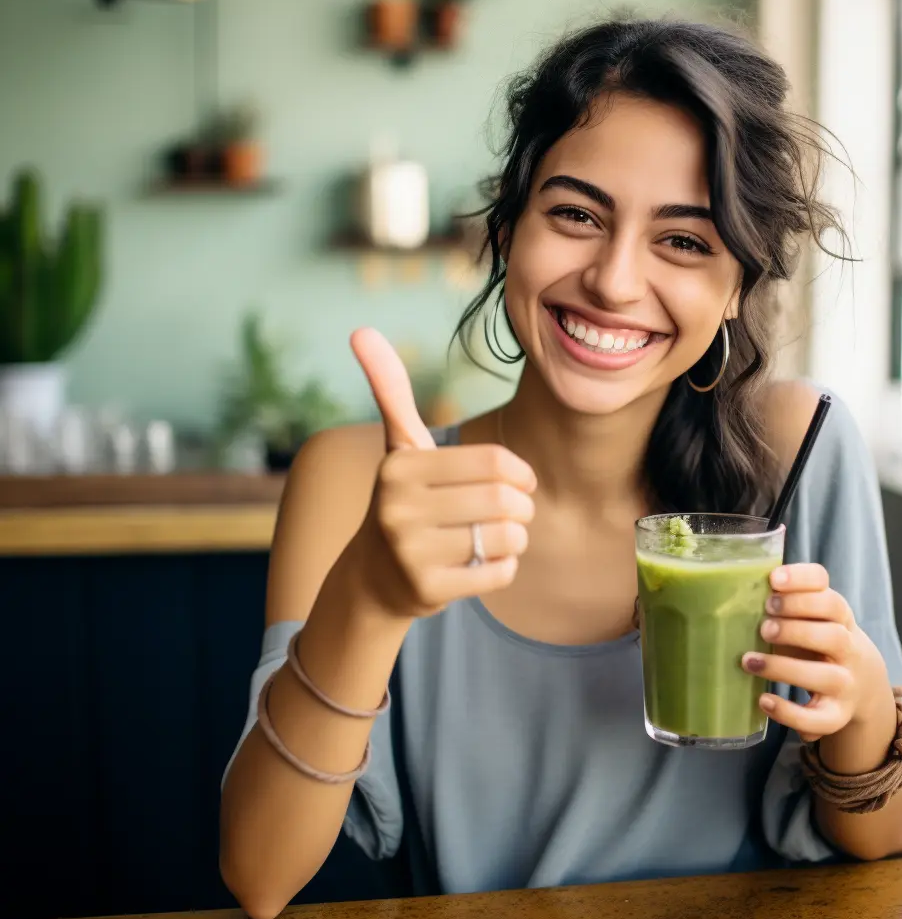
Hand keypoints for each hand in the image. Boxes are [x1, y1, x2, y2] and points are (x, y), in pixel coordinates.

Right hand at [348, 328, 536, 619]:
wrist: (373, 577)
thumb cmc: (403, 501)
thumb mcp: (400, 448)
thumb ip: (390, 391)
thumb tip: (362, 330)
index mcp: (401, 467)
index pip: (496, 462)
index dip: (520, 474)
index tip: (517, 482)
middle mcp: (398, 507)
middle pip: (504, 501)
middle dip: (522, 508)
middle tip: (514, 513)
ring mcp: (410, 552)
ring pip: (506, 538)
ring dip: (515, 538)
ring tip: (497, 537)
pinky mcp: (427, 589)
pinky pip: (499, 573)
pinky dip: (504, 567)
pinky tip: (483, 563)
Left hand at [740, 563, 890, 741]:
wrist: (863, 686)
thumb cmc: (821, 642)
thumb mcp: (814, 618)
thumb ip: (789, 603)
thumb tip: (739, 590)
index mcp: (841, 619)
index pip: (831, 597)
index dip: (804, 585)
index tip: (773, 580)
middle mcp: (849, 650)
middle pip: (833, 635)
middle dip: (795, 629)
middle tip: (763, 627)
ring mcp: (846, 684)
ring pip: (825, 676)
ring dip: (784, 668)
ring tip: (749, 661)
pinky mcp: (837, 715)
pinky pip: (818, 719)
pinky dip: (789, 712)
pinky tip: (763, 701)